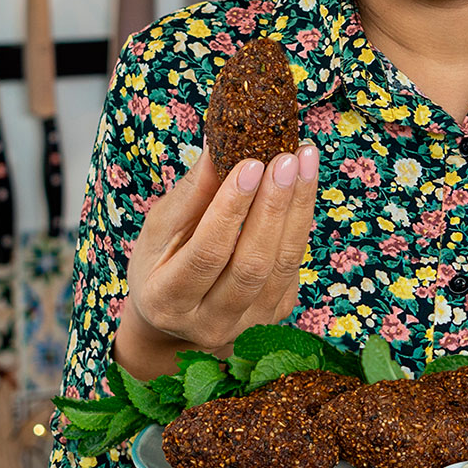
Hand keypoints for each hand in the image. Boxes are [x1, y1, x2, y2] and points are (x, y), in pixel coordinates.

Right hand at [113, 145, 318, 379]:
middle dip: (273, 206)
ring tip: (305, 160)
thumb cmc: (162, 264)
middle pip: (251, 264)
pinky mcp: (276, 316)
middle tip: (286, 158)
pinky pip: (294, 265)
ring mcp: (248, 325)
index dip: (231, 209)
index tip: (250, 163)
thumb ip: (194, 192)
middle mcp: (210, 323)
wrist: (177, 320)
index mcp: (167, 300)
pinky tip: (305, 184)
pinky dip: (301, 221)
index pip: (207, 254)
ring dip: (298, 208)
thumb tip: (221, 143)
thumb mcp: (162, 229)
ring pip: (282, 265)